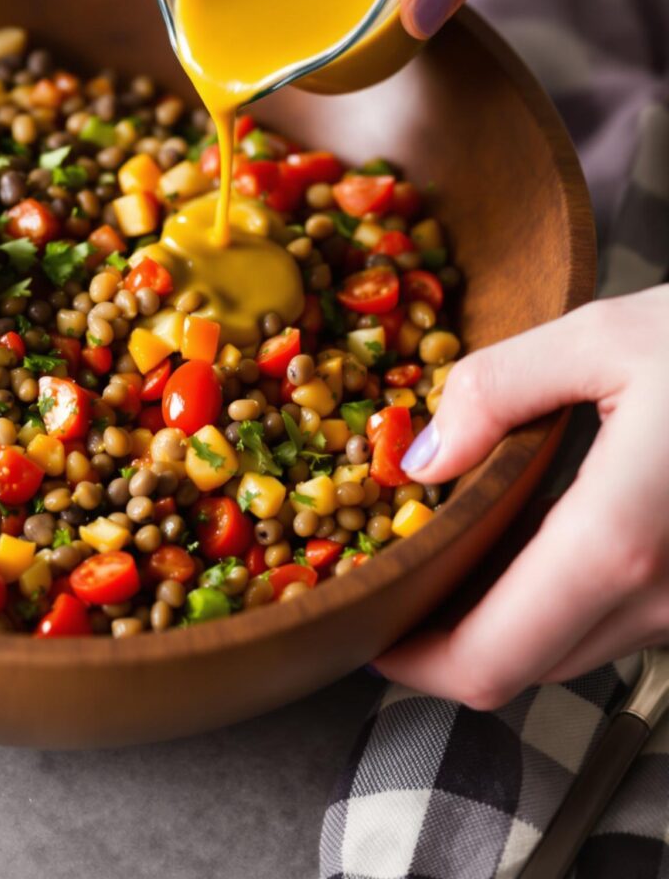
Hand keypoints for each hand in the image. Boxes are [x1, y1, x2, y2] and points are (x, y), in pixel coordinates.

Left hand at [373, 286, 668, 707]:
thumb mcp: (603, 336)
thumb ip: (496, 391)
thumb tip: (419, 458)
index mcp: (618, 542)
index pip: (490, 658)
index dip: (413, 661)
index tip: (365, 626)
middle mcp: (663, 600)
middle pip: (520, 668)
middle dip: (441, 641)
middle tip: (390, 583)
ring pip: (568, 653)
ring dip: (495, 625)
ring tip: (440, 558)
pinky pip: (612, 625)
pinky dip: (550, 606)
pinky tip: (518, 547)